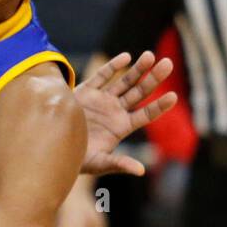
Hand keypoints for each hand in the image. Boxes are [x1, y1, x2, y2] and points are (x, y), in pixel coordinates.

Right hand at [75, 51, 176, 174]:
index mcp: (121, 127)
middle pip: (139, 92)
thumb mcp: (99, 163)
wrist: (52, 146)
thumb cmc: (77, 160)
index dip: (159, 105)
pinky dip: (113, 67)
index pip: (146, 114)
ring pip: (124, 81)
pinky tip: (126, 57)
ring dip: (137, 69)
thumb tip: (141, 171)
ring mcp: (102, 99)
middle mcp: (115, 110)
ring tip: (150, 55)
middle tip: (168, 64)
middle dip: (153, 78)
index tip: (174, 96)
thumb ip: (119, 164)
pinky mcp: (86, 91)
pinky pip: (102, 76)